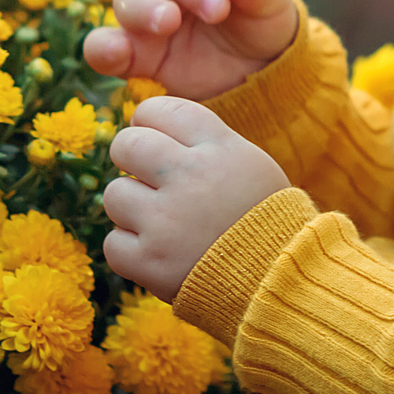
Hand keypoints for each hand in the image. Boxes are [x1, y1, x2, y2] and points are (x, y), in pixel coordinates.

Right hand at [83, 0, 298, 99]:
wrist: (256, 72)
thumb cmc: (261, 22)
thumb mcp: (273, 4)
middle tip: (216, 10)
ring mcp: (146, 12)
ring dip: (145, 8)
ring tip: (169, 22)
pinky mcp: (133, 52)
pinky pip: (103, 45)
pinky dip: (104, 47)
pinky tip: (118, 53)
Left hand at [101, 97, 292, 300]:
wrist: (280, 283)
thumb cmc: (266, 221)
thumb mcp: (250, 165)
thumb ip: (204, 143)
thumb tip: (149, 128)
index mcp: (219, 148)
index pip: (160, 110)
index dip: (149, 122)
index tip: (154, 138)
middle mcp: (190, 176)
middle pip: (126, 144)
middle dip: (130, 159)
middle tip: (147, 179)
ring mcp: (166, 219)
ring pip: (114, 194)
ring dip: (131, 209)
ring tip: (161, 223)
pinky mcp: (150, 261)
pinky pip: (113, 243)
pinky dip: (130, 251)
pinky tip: (158, 253)